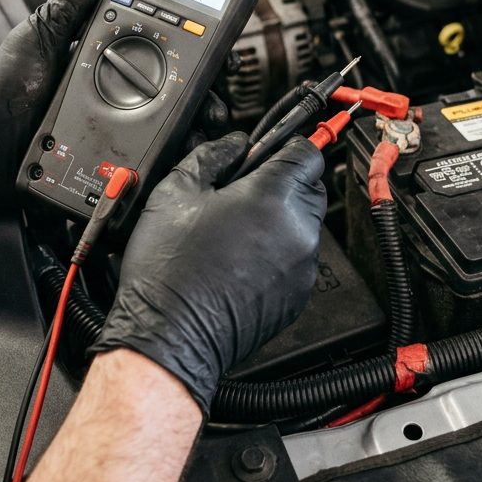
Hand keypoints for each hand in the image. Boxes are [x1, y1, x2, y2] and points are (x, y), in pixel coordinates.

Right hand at [92, 132, 326, 412]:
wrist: (172, 336)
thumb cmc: (170, 271)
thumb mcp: (175, 193)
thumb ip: (212, 155)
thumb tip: (234, 145)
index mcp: (272, 196)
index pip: (307, 152)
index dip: (286, 147)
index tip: (269, 153)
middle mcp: (297, 229)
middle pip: (311, 187)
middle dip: (285, 182)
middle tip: (245, 192)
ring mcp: (302, 265)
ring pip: (306, 223)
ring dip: (283, 218)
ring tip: (238, 230)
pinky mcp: (298, 294)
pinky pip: (299, 258)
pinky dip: (280, 253)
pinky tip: (242, 260)